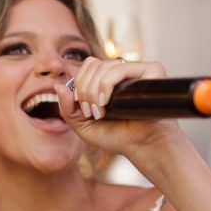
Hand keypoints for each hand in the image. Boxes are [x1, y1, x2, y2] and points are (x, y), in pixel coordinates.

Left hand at [55, 56, 183, 157]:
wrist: (142, 147)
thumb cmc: (117, 137)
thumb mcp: (82, 125)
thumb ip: (67, 108)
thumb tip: (58, 85)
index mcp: (109, 80)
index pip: (88, 66)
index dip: (79, 85)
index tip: (84, 110)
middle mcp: (123, 72)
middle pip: (92, 64)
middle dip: (84, 89)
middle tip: (91, 112)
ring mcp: (137, 70)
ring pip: (103, 66)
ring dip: (93, 91)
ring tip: (100, 112)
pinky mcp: (152, 71)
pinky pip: (120, 68)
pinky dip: (106, 85)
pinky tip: (106, 102)